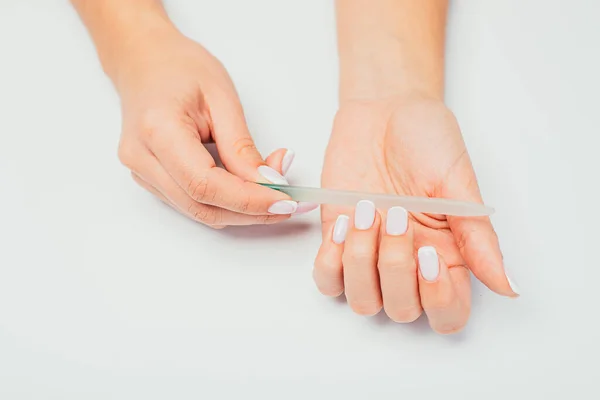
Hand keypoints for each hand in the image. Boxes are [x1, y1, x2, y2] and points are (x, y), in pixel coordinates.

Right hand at [113, 28, 314, 227]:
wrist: (144, 61)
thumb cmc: (180, 68)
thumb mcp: (222, 98)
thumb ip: (242, 146)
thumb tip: (268, 182)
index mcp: (158, 130)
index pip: (206, 185)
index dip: (249, 200)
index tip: (284, 201)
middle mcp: (142, 158)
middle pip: (202, 207)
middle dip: (250, 212)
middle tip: (288, 204)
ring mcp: (141, 172)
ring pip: (198, 211)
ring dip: (240, 211)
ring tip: (274, 194)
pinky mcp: (149, 178)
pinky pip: (191, 202)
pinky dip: (225, 202)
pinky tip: (248, 189)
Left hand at [313, 95, 518, 333]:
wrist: (383, 109)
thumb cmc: (425, 140)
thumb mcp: (458, 183)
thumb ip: (478, 237)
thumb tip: (509, 288)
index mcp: (446, 255)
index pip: (447, 314)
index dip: (438, 300)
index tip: (429, 253)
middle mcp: (407, 263)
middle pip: (401, 311)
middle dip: (395, 268)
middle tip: (397, 216)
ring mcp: (368, 254)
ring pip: (362, 302)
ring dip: (361, 262)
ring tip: (368, 212)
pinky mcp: (335, 240)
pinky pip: (326, 280)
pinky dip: (331, 261)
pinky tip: (342, 224)